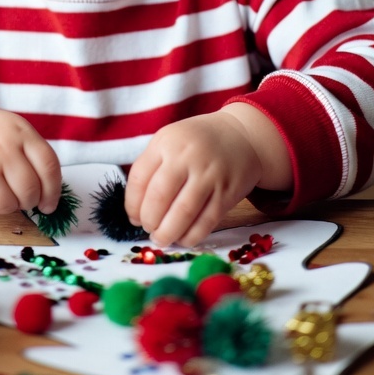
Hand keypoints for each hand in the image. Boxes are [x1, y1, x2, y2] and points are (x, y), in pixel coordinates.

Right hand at [0, 97, 60, 216]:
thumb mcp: (12, 129)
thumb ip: (32, 155)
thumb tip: (49, 197)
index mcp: (21, 132)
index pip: (49, 167)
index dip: (53, 191)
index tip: (49, 204)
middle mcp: (2, 147)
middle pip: (30, 190)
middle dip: (30, 202)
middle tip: (22, 199)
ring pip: (8, 206)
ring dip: (7, 206)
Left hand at [124, 110, 266, 247]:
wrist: (241, 136)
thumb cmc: (198, 142)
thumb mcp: (170, 140)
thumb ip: (152, 166)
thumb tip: (136, 209)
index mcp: (167, 142)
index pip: (139, 178)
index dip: (132, 204)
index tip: (133, 217)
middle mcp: (187, 157)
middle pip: (159, 197)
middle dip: (149, 220)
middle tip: (148, 229)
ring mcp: (209, 175)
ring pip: (183, 213)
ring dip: (168, 233)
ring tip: (161, 239)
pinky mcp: (227, 193)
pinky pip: (206, 221)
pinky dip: (191, 236)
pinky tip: (183, 239)